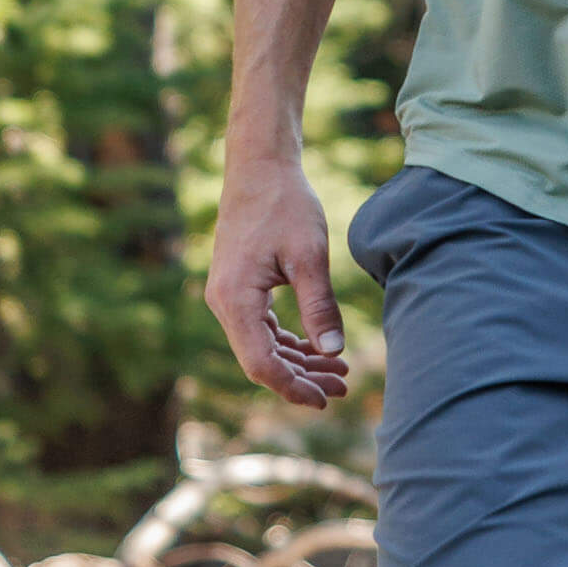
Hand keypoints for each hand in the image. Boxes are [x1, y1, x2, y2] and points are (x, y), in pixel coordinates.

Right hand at [205, 156, 351, 407]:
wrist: (260, 166)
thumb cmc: (285, 204)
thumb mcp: (310, 256)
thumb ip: (321, 307)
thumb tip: (334, 353)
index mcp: (236, 299)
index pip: (262, 364)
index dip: (293, 388)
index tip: (327, 399)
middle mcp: (224, 303)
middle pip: (262, 362)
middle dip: (303, 379)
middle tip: (343, 387)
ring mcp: (229, 298)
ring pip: (263, 348)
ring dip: (300, 363)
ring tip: (340, 371)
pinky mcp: (239, 290)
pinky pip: (263, 330)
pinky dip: (291, 344)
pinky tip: (320, 349)